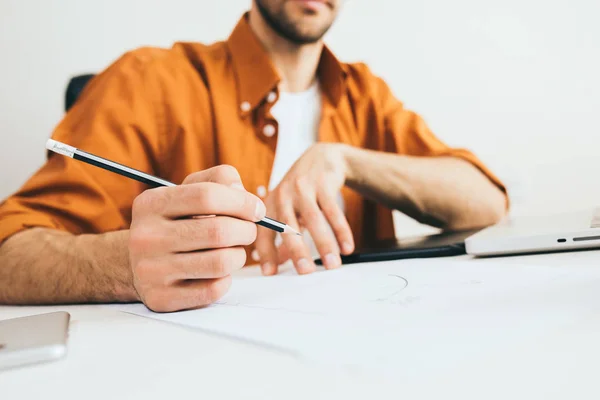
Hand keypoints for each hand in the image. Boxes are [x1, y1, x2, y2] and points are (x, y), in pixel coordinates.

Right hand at [129, 165, 265, 311]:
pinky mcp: (161, 298)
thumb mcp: (188, 192)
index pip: (207, 196)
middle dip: (246, 230)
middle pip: (218, 231)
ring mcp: (151, 270)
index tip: (257, 210)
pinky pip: (213, 290)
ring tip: (233, 251)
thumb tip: (244, 195)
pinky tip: (216, 272)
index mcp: (151, 203)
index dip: (242, 202)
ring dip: (238, 256)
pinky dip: (225, 279)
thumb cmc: (175, 222)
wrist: (137, 263)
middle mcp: (146, 236)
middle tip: (247, 231)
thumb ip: (219, 180)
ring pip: (221, 262)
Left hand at [255, 143, 354, 274]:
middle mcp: (282, 196)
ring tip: (333, 265)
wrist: (320, 158)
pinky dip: (341, 231)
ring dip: (325, 244)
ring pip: (314, 220)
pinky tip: (347, 248)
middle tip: (306, 272)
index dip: (266, 253)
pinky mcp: (322, 184)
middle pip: (288, 227)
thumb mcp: (287, 210)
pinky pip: (333, 212)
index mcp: (269, 205)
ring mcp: (303, 188)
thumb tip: (279, 264)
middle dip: (297, 251)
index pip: (263, 232)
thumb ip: (283, 236)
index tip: (270, 274)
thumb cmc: (300, 192)